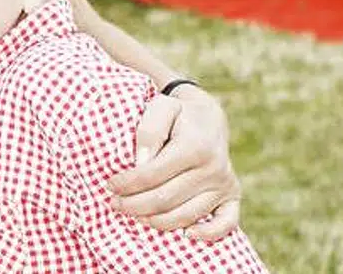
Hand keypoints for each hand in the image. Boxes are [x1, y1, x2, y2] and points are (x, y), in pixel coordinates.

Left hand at [107, 86, 240, 240]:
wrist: (208, 116)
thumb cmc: (177, 112)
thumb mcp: (160, 107)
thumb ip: (148, 132)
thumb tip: (140, 163)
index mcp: (194, 147)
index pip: (152, 174)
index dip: (127, 184)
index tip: (109, 185)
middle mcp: (213, 168)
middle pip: (166, 199)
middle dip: (135, 205)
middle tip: (115, 203)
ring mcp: (224, 184)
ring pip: (187, 215)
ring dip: (157, 221)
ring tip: (135, 215)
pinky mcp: (232, 194)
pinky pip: (227, 223)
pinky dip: (208, 234)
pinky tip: (186, 234)